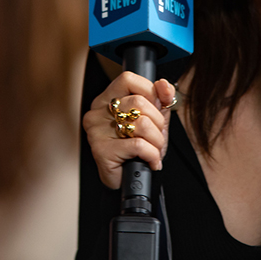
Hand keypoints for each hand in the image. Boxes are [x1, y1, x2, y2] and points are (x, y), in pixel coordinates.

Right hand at [83, 72, 174, 188]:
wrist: (128, 180)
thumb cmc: (138, 148)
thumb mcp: (154, 119)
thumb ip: (160, 99)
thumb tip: (164, 85)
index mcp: (107, 100)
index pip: (128, 79)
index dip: (149, 91)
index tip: (156, 108)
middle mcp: (97, 112)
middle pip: (139, 102)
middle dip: (158, 123)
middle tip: (157, 137)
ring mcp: (96, 131)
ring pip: (141, 124)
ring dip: (157, 141)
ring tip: (153, 150)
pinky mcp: (102, 151)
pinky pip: (138, 145)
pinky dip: (152, 155)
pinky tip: (150, 161)